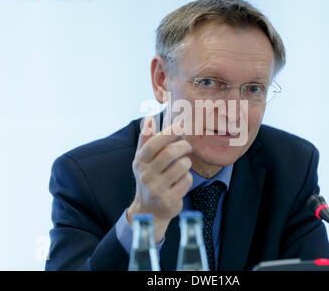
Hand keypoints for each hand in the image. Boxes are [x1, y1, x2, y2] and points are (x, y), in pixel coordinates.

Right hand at [127, 117, 192, 242]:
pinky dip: (188, 178)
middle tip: (188, 146)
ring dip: (187, 162)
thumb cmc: (150, 178)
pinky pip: (186, 181)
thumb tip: (149, 118)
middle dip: (183, 146)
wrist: (148, 210)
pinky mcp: (168, 200)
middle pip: (169, 153)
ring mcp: (156, 188)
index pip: (153, 143)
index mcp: (140, 161)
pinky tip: (182, 180)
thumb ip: (146, 139)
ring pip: (181, 166)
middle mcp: (146, 175)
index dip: (169, 132)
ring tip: (184, 164)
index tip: (181, 125)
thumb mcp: (143, 160)